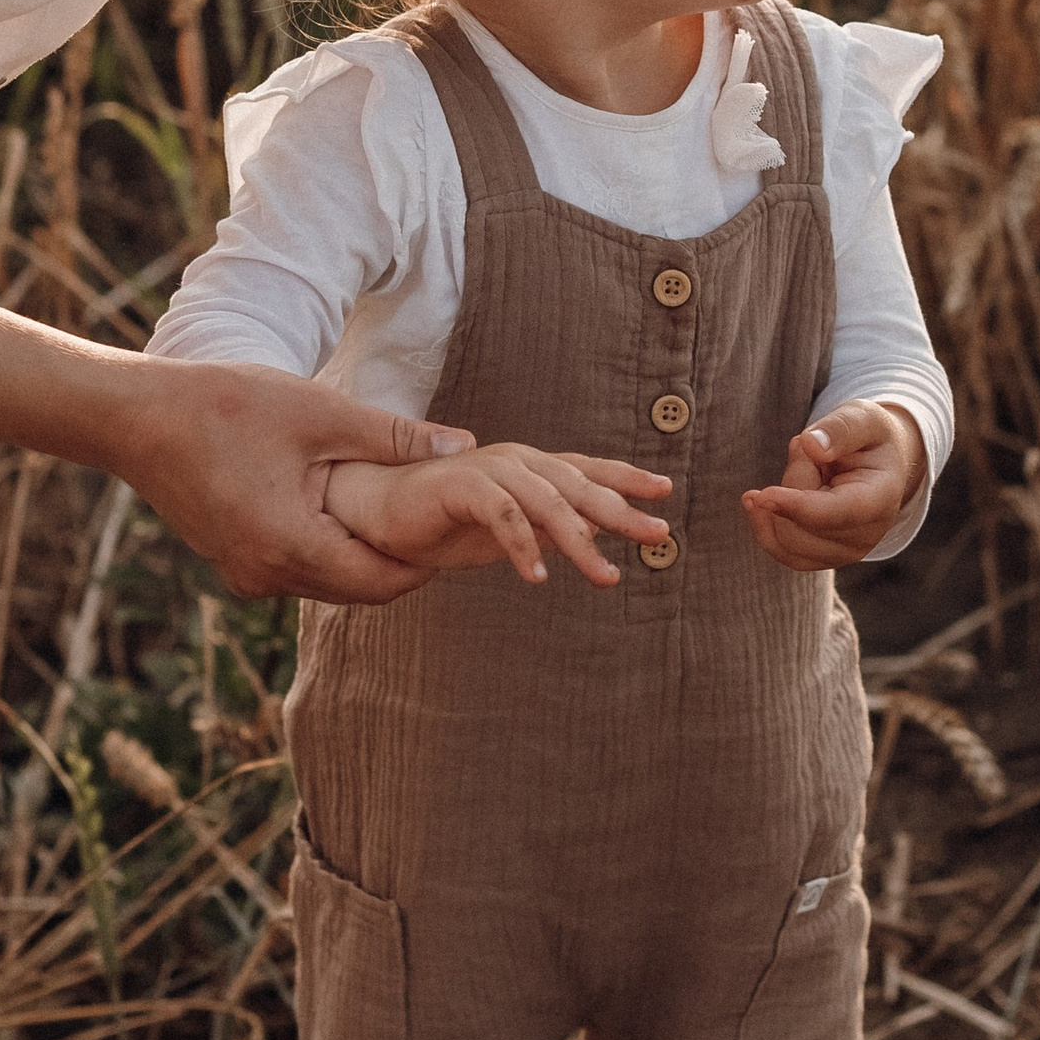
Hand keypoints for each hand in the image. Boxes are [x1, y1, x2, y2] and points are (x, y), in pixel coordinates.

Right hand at [0, 294, 486, 602]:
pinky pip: (300, 567)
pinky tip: (352, 506)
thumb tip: (466, 446)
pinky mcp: (233, 560)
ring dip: (367, 552)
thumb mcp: (320, 413)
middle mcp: (267, 577)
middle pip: (361, 587)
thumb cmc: (225, 405)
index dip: (432, 561)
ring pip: (330, 579)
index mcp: (292, 549)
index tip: (466, 533)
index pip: (386, 580)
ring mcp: (246, 574)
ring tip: (409, 513)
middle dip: (405, 560)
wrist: (134, 417)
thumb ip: (394, 437)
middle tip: (450, 527)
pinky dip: (332, 545)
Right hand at [323, 442, 673, 587]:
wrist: (374, 509)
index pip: (587, 469)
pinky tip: (537, 578)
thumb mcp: (505, 531)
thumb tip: (593, 541)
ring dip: (580, 542)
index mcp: (529, 469)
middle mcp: (516, 462)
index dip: (626, 478)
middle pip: (579, 486)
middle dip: (623, 512)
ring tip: (607, 578)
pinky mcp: (460, 485)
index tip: (666, 493)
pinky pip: (502, 515)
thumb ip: (545, 530)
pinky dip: (522, 546)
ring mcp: (489, 469)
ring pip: (548, 503)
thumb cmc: (441, 520)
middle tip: (659, 536)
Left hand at [744, 398, 928, 572]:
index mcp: (880, 498)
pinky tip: (759, 502)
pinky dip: (766, 525)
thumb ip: (841, 428)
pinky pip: (783, 552)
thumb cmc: (869, 437)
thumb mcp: (863, 417)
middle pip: (801, 527)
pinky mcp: (826, 558)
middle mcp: (867, 534)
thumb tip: (811, 445)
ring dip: (780, 501)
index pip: (835, 513)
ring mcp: (847, 552)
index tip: (762, 495)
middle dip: (790, 482)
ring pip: (786, 541)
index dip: (796, 507)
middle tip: (809, 451)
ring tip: (804, 468)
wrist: (880, 463)